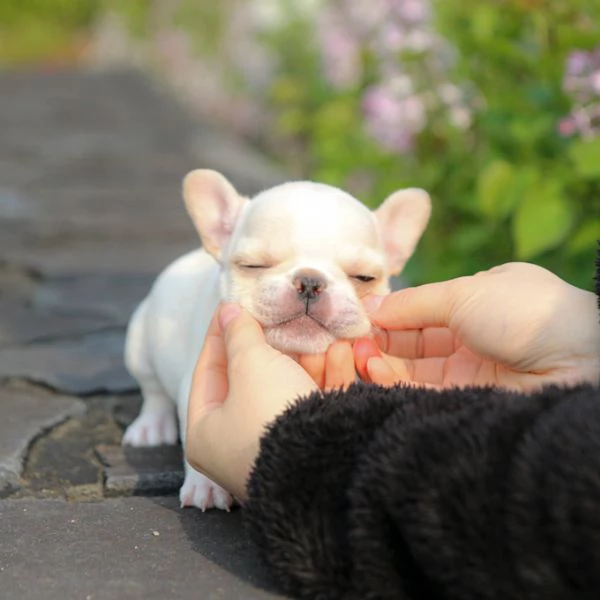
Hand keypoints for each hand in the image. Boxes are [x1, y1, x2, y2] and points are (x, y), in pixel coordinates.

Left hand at [185, 303, 317, 499]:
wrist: (326, 461)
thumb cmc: (270, 412)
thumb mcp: (250, 364)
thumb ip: (239, 334)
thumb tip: (229, 312)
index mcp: (206, 432)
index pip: (207, 372)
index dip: (220, 335)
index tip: (231, 307)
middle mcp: (237, 445)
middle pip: (252, 380)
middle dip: (272, 347)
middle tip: (280, 318)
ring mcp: (276, 448)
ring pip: (288, 390)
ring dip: (306, 359)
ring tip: (318, 336)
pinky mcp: (311, 447)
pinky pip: (313, 406)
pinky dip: (326, 378)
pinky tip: (340, 354)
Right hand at [354, 262, 599, 390]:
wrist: (576, 360)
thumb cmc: (524, 311)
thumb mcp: (464, 292)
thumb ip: (413, 303)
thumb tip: (371, 308)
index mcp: (475, 304)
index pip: (419, 311)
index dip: (387, 313)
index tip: (355, 316)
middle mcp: (469, 340)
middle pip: (410, 342)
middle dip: (377, 339)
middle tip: (346, 339)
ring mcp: (466, 374)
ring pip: (410, 370)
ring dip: (378, 362)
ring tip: (356, 354)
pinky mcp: (462, 404)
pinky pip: (418, 392)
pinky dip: (391, 382)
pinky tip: (373, 369)